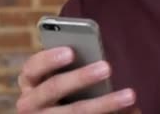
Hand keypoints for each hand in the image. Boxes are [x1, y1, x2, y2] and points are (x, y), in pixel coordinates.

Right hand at [16, 47, 139, 113]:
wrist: (53, 112)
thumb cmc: (63, 85)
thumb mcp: (61, 73)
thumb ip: (74, 63)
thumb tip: (101, 63)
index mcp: (29, 80)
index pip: (33, 67)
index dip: (50, 58)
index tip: (72, 51)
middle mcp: (29, 103)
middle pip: (54, 88)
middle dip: (80, 77)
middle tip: (107, 66)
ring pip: (75, 112)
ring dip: (105, 103)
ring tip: (130, 94)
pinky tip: (130, 110)